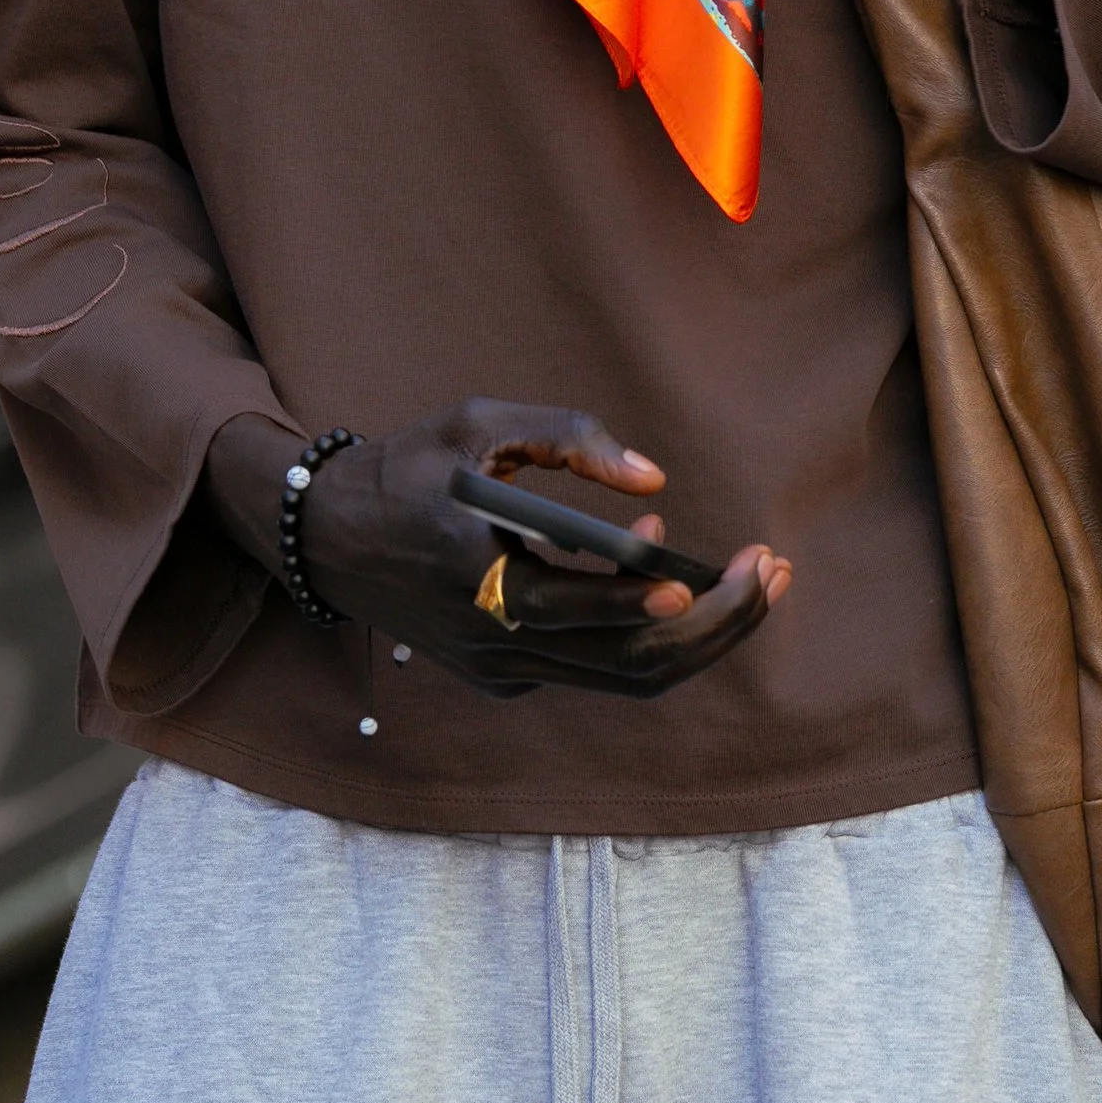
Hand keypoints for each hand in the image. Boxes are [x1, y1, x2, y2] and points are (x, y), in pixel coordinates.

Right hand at [203, 401, 789, 698]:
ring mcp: (498, 668)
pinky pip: (592, 667)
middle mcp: (490, 637)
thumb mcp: (478, 423)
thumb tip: (655, 482)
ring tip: (760, 582)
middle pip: (627, 664)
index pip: (574, 607)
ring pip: (623, 679)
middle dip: (717, 625)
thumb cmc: (410, 466)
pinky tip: (664, 572)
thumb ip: (567, 437)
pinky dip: (643, 630)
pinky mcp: (503, 678)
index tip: (706, 576)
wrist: (326, 538)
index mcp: (473, 570)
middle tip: (776, 572)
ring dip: (702, 638)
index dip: (643, 601)